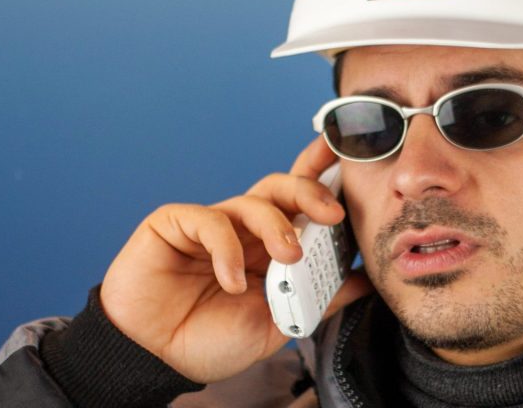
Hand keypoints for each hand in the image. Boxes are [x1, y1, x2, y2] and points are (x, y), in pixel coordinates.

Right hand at [99, 137, 372, 382]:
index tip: (347, 159)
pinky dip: (228, 249)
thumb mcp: (279, 323)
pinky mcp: (174, 225)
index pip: (299, 203)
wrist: (156, 362)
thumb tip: (366, 280)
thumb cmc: (211, 340)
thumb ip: (319, 298)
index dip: (322, 177)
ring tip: (288, 257)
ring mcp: (209, 224)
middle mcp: (242, 229)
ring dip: (277, 226)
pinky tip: (231, 281)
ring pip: (252, 200)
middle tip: (332, 214)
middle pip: (281, 188)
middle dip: (310, 191)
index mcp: (268, 246)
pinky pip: (209, 220)